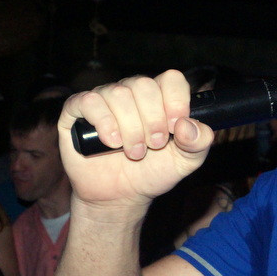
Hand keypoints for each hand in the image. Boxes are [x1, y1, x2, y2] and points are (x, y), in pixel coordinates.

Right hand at [58, 70, 213, 209]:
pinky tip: (111, 142)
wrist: (121, 197)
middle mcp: (131, 93)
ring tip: (134, 152)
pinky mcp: (77, 112)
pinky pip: (89, 101)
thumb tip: (187, 124)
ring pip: (118, 93)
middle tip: (154, 145)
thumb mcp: (186, 162)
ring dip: (130, 127)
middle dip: (152, 119)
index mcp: (160, 98)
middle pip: (143, 84)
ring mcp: (104, 100)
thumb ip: (199, 142)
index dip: (175, 100)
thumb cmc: (153, 173)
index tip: (174, 127)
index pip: (171, 79)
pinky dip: (103, 122)